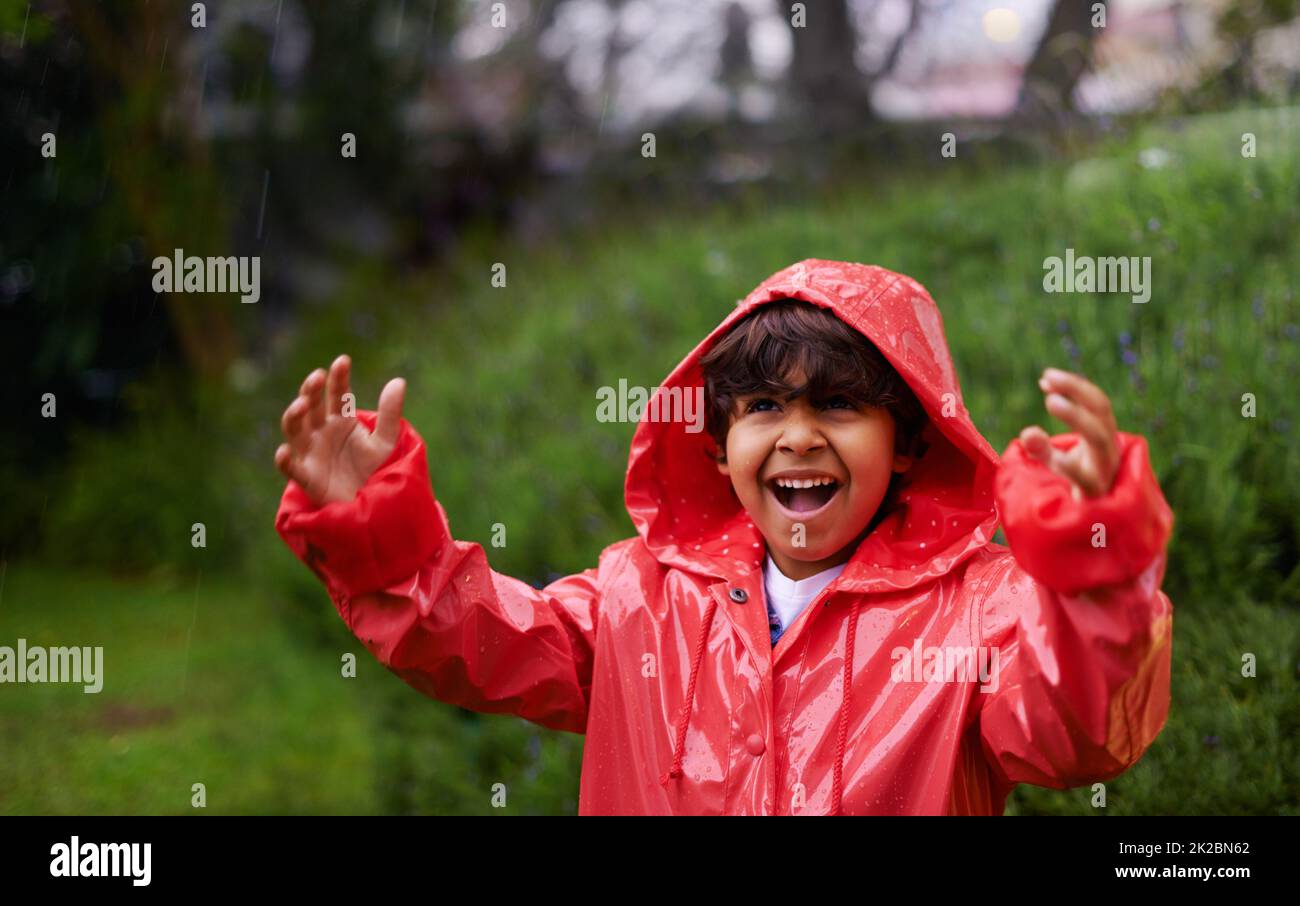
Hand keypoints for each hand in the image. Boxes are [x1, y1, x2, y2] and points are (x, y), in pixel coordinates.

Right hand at [275, 354, 406, 505]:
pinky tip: (283, 452)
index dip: (338, 377)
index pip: (337, 393)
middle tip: (318, 377)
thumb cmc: (377, 470)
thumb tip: (399, 381)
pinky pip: (290, 468)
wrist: (373, 503)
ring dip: (294, 415)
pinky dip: (283, 460)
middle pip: (311, 405)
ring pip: (294, 429)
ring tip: (303, 404)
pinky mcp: (307, 476)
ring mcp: (311, 452)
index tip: (343, 361)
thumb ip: (390, 413)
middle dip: (311, 389)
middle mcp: (322, 432)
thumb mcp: (387, 441)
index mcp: (341, 419)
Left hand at [1018, 367, 1119, 499]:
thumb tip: (1027, 433)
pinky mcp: (1095, 493)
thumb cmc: (1079, 488)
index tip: (1045, 378)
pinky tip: (1046, 449)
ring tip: (1051, 400)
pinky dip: (1067, 462)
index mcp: (1104, 437)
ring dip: (1076, 416)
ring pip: (1099, 437)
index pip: (1097, 403)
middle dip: (1077, 390)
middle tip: (1047, 379)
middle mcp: (1109, 450)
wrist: (1097, 526)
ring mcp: (1105, 471)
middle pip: (1102, 410)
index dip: (1074, 387)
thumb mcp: (1058, 463)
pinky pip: (1085, 475)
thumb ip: (1042, 447)